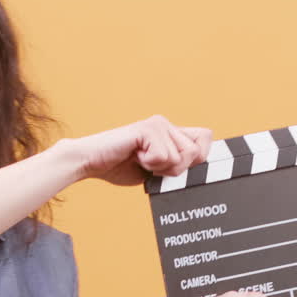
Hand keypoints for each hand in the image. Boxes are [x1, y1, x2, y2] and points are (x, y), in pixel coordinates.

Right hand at [63, 115, 212, 186]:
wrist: (91, 162)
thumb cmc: (119, 167)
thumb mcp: (155, 170)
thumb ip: (175, 166)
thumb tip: (200, 171)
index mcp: (170, 132)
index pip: (205, 138)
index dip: (200, 157)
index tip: (178, 168)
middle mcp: (167, 124)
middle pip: (196, 153)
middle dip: (176, 169)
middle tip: (152, 166)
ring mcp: (158, 124)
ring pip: (181, 157)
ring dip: (160, 168)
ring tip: (141, 160)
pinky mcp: (147, 129)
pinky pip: (163, 157)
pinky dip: (149, 165)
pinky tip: (134, 156)